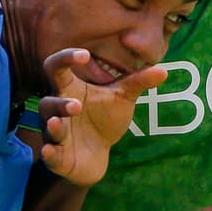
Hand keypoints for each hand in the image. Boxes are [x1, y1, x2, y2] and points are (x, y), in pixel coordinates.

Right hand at [38, 48, 167, 186]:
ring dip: (54, 125)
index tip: (85, 54)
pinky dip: (49, 153)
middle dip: (60, 103)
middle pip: (48, 101)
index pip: (57, 67)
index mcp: (70, 89)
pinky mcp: (56, 156)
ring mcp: (56, 133)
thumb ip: (138, 83)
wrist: (97, 155)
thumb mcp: (122, 98)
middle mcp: (57, 110)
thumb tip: (163, 70)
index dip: (67, 58)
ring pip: (48, 125)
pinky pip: (48, 154)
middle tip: (77, 106)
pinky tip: (49, 152)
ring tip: (59, 123)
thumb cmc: (104, 118)